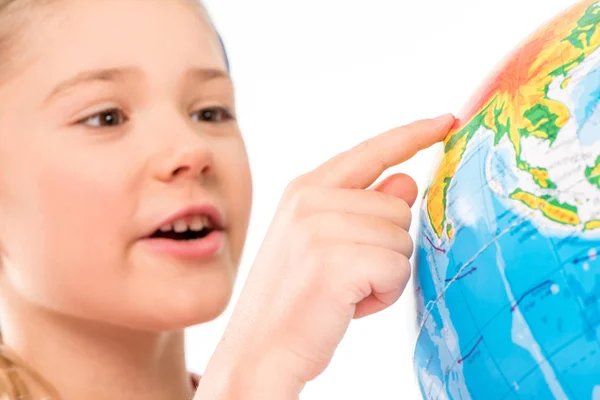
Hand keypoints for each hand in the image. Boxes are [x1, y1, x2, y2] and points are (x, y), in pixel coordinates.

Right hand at [195, 113, 454, 398]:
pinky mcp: (336, 261)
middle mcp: (310, 200)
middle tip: (348, 276)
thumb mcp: (321, 242)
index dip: (412, 135)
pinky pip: (398, 268)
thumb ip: (363, 207)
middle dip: (387, 247)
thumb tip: (407, 179)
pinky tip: (351, 306)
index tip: (446, 120)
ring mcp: (320, 228)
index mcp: (304, 189)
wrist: (258, 351)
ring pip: (402, 239)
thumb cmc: (293, 299)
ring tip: (345, 291)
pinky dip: (385, 294)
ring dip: (386, 273)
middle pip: (398, 206)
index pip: (371, 151)